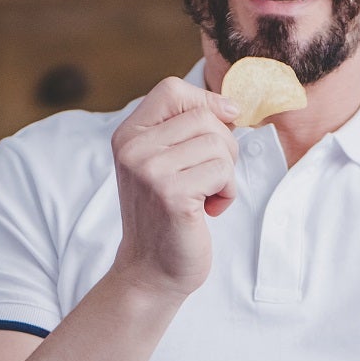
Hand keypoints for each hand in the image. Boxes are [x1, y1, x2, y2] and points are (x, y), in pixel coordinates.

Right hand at [109, 77, 240, 299]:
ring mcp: (149, 170)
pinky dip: (227, 192)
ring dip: (226, 173)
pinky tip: (209, 210)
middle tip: (211, 177)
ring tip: (207, 195)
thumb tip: (231, 106)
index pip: (171, 89)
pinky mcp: (171, 194)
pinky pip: (222, 172)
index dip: (205, 102)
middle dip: (223, 146)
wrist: (151, 271)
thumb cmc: (167, 216)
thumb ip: (186, 130)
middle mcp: (133, 148)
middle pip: (203, 117)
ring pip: (218, 144)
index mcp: (128, 135)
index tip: (222, 126)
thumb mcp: (166, 163)